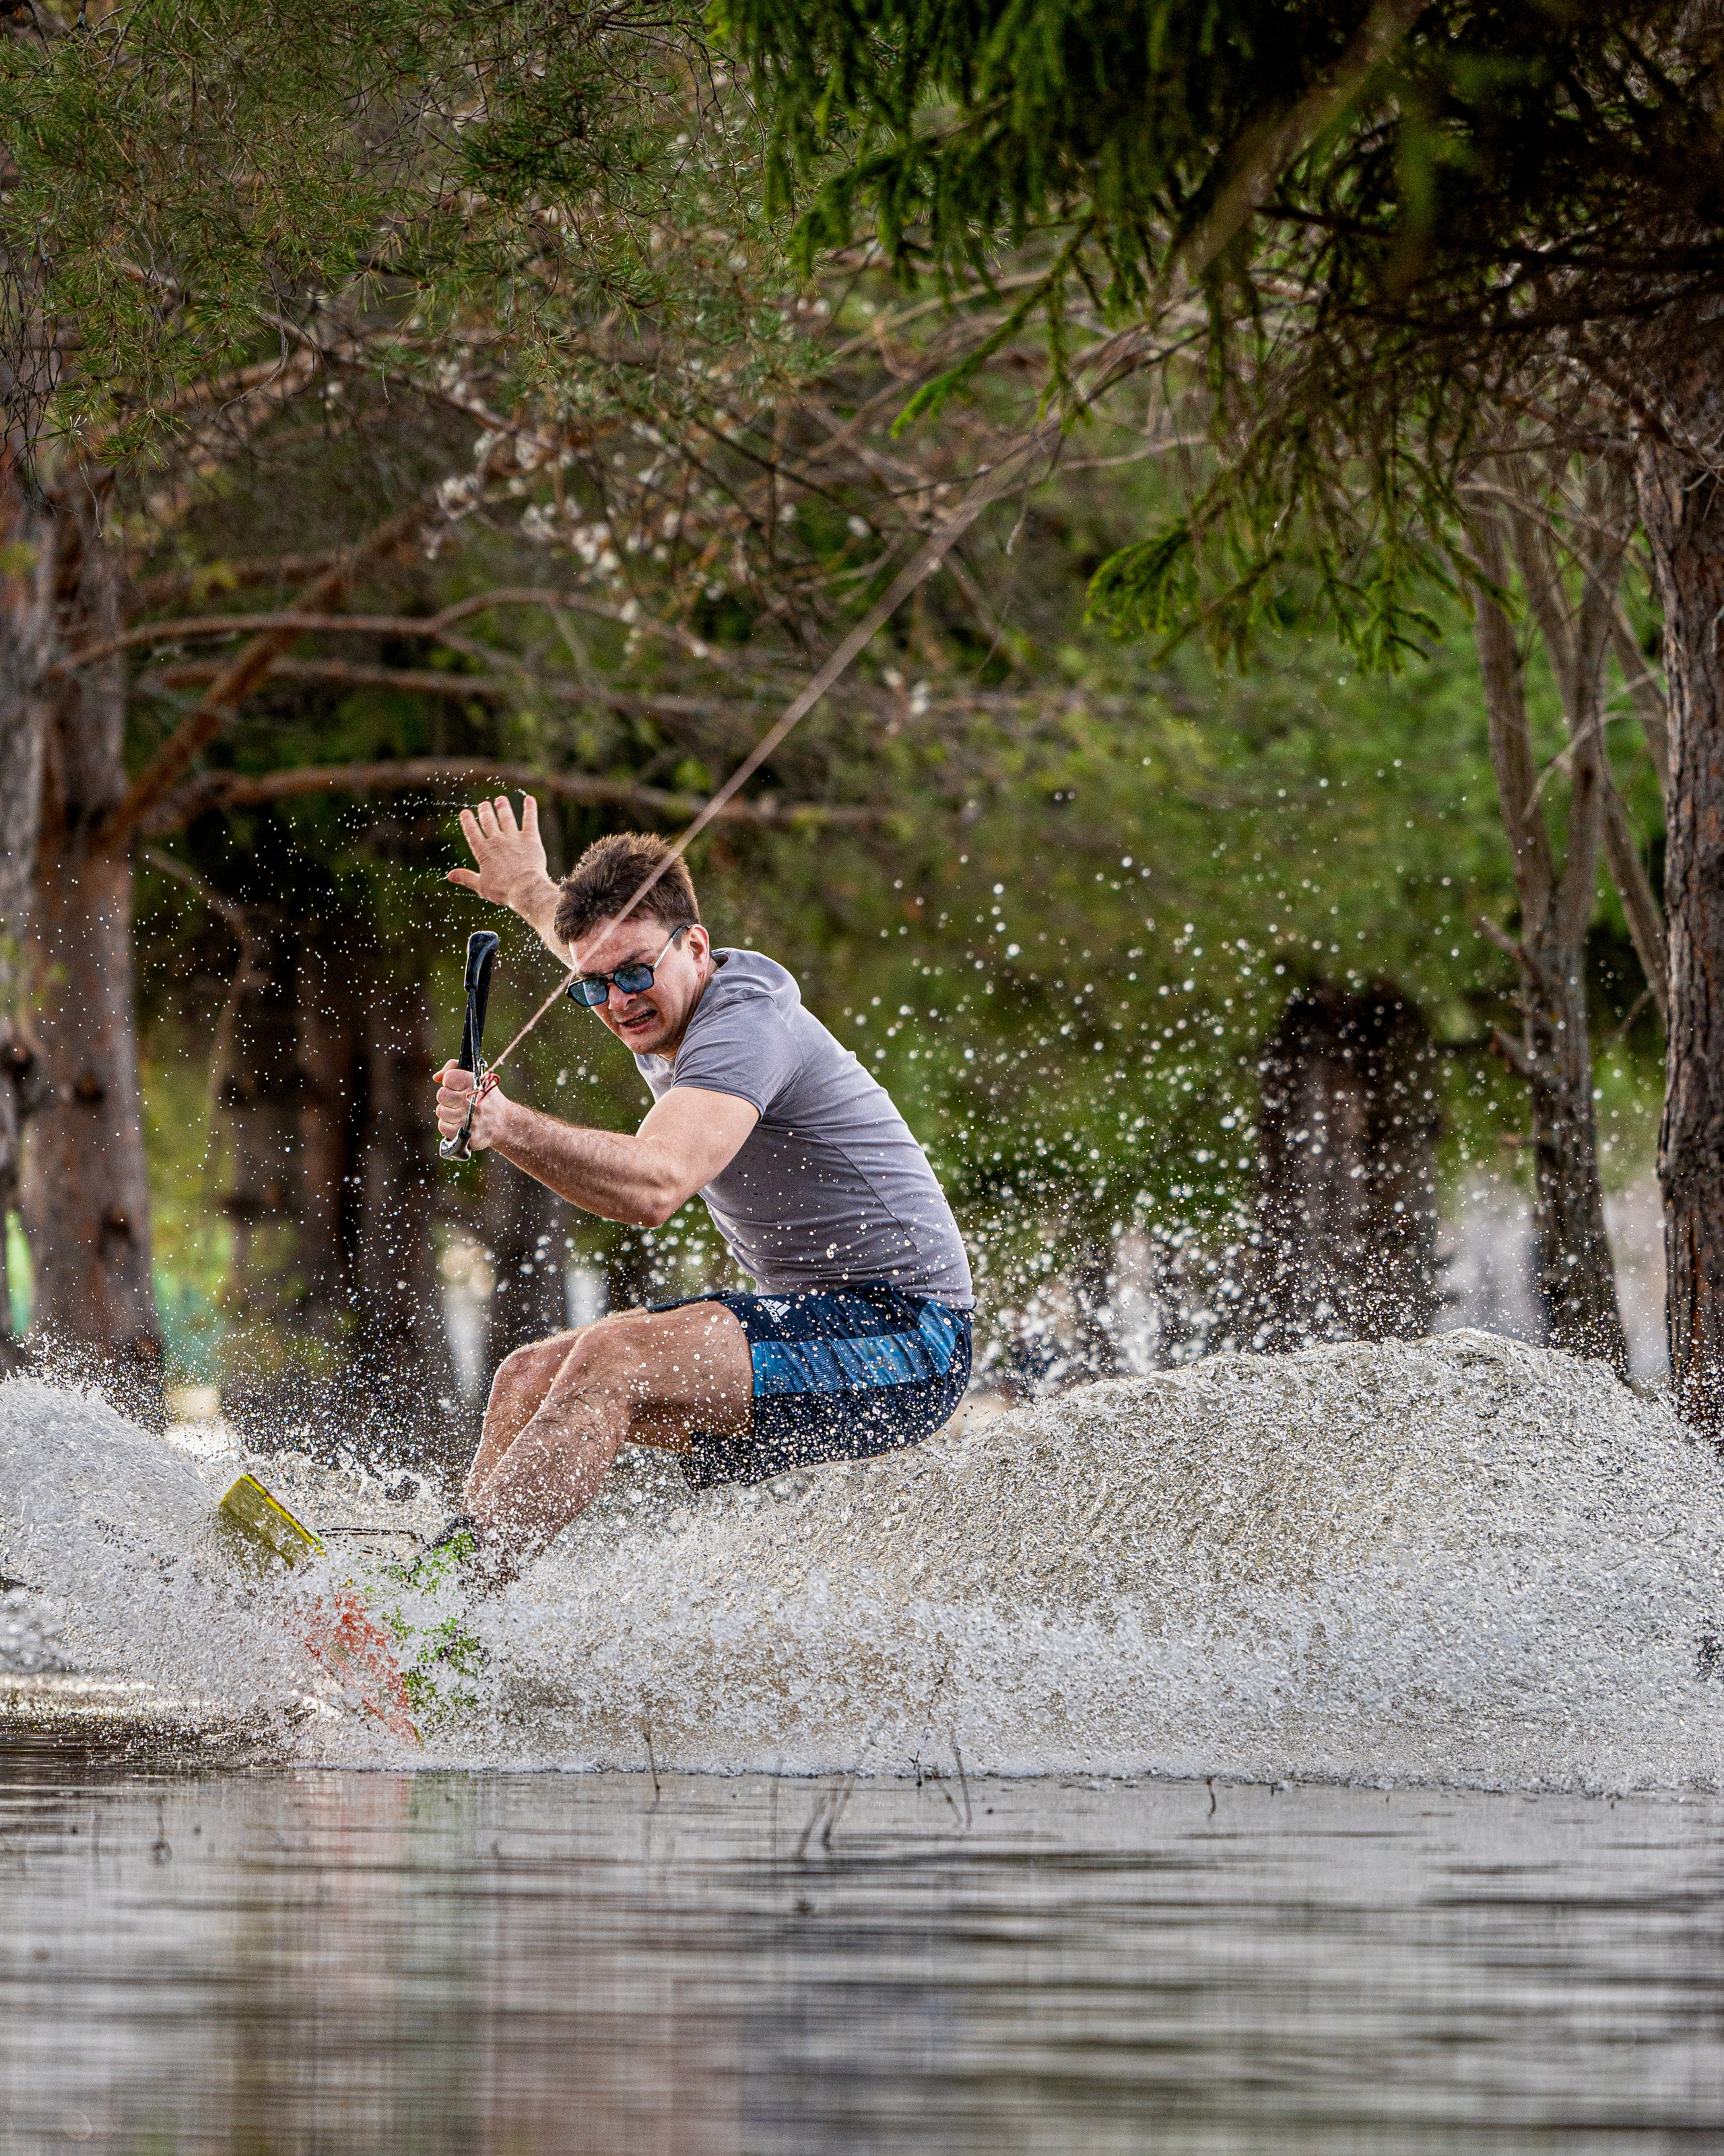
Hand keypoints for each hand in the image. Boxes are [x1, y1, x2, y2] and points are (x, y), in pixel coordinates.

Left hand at [434, 1060, 508, 1150]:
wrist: (504, 1123)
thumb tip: (436, 1077)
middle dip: (448, 1098)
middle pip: (441, 1095)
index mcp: (474, 1084)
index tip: (460, 1087)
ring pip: (441, 1111)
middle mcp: (470, 1101)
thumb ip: (454, 1069)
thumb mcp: (477, 1078)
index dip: (451, 1082)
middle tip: (460, 1101)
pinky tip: (461, 1123)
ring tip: (463, 1113)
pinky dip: (449, 1125)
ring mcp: (466, 1119)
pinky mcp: (463, 1134)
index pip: (448, 1078)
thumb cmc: (487, 1099)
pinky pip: (442, 1126)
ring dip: (449, 1112)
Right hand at [446, 795, 555, 919]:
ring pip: (507, 818)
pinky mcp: (530, 838)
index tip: (465, 813)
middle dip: (485, 811)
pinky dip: (529, 809)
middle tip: (484, 804)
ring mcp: (514, 838)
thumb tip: (450, 875)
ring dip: (503, 808)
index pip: (472, 832)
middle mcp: (497, 841)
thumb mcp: (480, 886)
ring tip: (500, 799)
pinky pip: (530, 820)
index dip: (468, 821)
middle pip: (489, 822)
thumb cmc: (502, 890)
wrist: (524, 888)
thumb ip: (466, 877)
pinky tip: (529, 799)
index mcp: (483, 851)